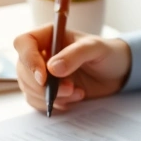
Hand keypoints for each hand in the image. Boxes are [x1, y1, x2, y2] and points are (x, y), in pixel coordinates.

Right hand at [13, 26, 131, 112]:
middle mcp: (40, 53)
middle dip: (44, 86)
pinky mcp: (47, 90)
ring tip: (77, 93)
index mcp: (48, 36)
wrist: (116, 73)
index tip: (44, 77)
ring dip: (52, 97)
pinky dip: (53, 104)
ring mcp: (42, 73)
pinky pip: (37, 101)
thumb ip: (75, 55)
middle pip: (23, 70)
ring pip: (29, 88)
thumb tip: (52, 68)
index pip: (24, 43)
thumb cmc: (106, 54)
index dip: (29, 60)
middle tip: (70, 89)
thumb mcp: (95, 49)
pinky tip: (73, 99)